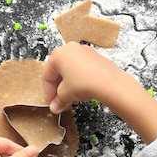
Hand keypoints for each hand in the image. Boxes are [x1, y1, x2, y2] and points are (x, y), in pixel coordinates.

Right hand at [42, 42, 156, 142]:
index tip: (51, 102)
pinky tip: (81, 93)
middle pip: (59, 73)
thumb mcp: (66, 94)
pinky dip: (78, 81)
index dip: (47, 92)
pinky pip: (81, 69)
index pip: (47, 76)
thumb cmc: (86, 83)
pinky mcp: (94, 57)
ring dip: (68, 87)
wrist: (109, 83)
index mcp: (58, 54)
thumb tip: (56, 106)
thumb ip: (58, 100)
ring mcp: (84, 52)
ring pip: (70, 71)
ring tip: (72, 100)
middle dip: (59, 90)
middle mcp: (70, 49)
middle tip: (60, 103)